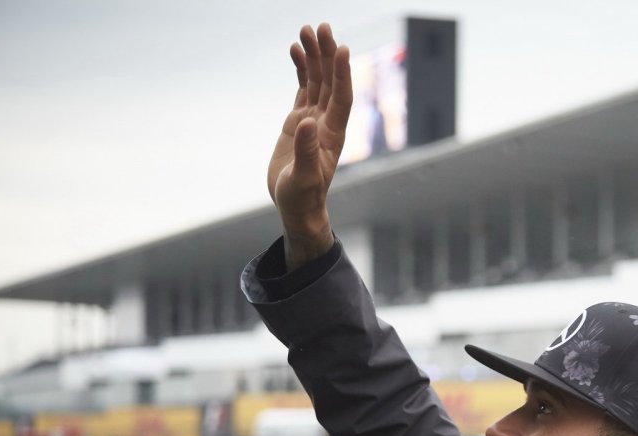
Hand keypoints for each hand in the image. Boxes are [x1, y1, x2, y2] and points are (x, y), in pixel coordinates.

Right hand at [267, 23, 351, 270]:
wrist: (297, 206)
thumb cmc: (302, 198)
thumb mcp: (303, 179)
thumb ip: (306, 153)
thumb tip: (306, 124)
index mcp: (332, 135)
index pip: (341, 98)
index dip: (342, 74)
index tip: (340, 49)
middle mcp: (327, 122)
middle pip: (330, 82)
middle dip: (325, 54)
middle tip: (320, 27)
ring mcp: (314, 120)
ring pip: (317, 81)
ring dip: (313, 56)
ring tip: (306, 30)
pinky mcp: (300, 121)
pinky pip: (303, 88)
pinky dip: (300, 70)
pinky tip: (295, 51)